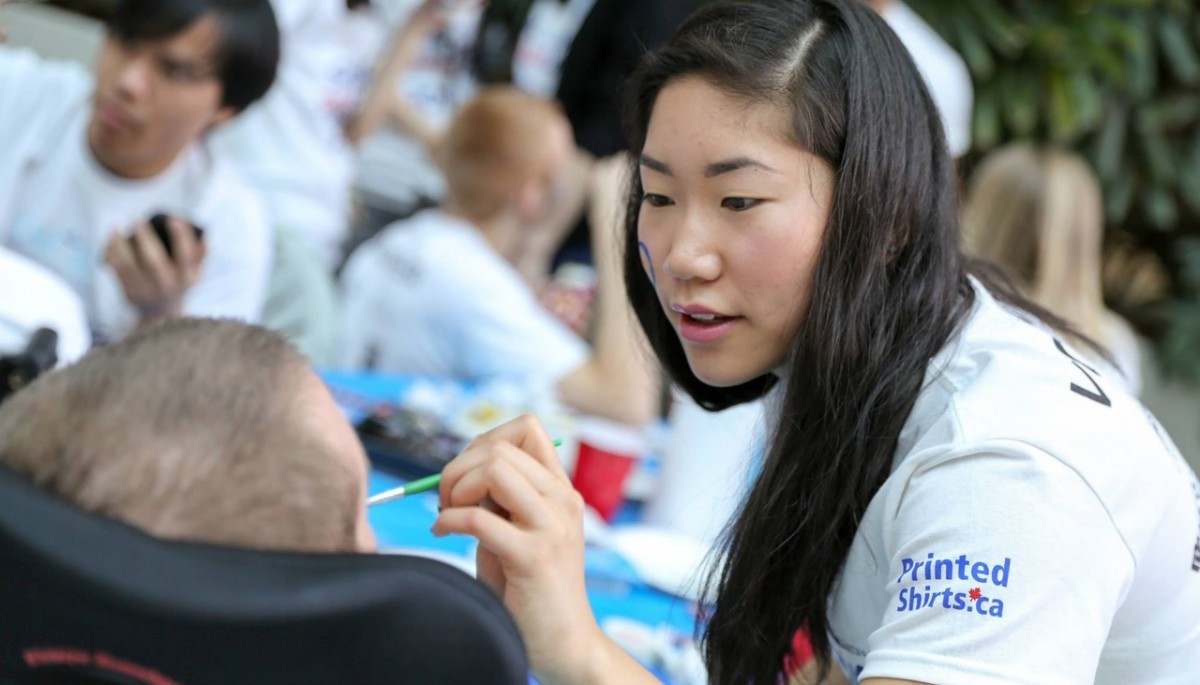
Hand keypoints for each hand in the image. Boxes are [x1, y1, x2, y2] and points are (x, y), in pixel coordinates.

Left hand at [104, 217, 205, 323]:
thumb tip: (201, 234)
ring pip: (128, 265)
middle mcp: (166, 285)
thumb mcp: (194, 273)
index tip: (173, 219)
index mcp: (186, 278)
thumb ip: (200, 254)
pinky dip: (111, 254)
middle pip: (153, 261)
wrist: (159, 315)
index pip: (185, 256)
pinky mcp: (129, 292)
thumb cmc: (178, 285)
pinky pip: (116, 270)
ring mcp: (146, 290)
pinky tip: (110, 241)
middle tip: (136, 219)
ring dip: (120, 245)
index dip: (181, 237)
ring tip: (115, 229)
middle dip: (145, 238)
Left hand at [433, 415, 604, 683]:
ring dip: (457, 487)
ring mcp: (551, 526)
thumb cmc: (530, 589)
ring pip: (495, 468)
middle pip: (500, 446)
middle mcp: (562, 500)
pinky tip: (443, 533)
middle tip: (447, 501)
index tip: (466, 475)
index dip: (484, 441)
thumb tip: (458, 471)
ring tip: (448, 513)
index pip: (526, 428)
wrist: (565, 644)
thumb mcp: (517, 532)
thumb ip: (499, 500)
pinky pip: (479, 518)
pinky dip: (449, 520)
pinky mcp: (534, 556)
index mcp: (559, 490)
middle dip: (458, 467)